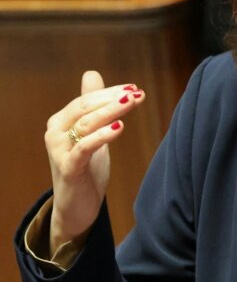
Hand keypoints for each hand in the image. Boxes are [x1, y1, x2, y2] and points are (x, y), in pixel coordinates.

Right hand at [45, 71, 145, 251]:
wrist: (76, 207)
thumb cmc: (85, 168)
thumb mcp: (90, 133)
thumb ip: (90, 105)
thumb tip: (91, 74)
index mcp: (61, 121)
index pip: (86, 100)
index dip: (110, 92)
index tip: (134, 88)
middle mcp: (55, 133)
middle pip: (85, 108)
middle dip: (112, 99)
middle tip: (136, 94)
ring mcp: (60, 151)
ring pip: (86, 124)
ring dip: (111, 112)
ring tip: (131, 103)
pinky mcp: (68, 169)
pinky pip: (84, 148)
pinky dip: (101, 136)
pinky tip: (119, 128)